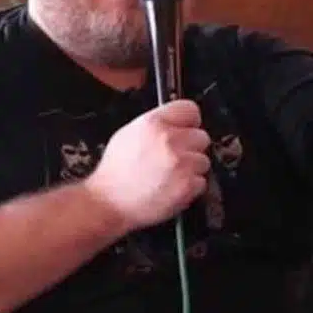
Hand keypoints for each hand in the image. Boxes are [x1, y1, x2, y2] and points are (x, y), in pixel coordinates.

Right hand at [84, 100, 210, 233]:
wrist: (108, 202)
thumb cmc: (116, 172)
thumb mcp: (128, 134)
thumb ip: (157, 125)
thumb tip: (178, 124)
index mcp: (154, 123)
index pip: (190, 109)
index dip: (189, 122)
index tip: (186, 130)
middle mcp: (170, 140)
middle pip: (202, 137)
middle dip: (191, 148)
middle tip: (175, 159)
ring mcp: (181, 163)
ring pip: (203, 161)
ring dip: (192, 169)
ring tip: (170, 176)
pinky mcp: (188, 185)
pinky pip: (201, 182)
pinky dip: (190, 188)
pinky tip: (172, 189)